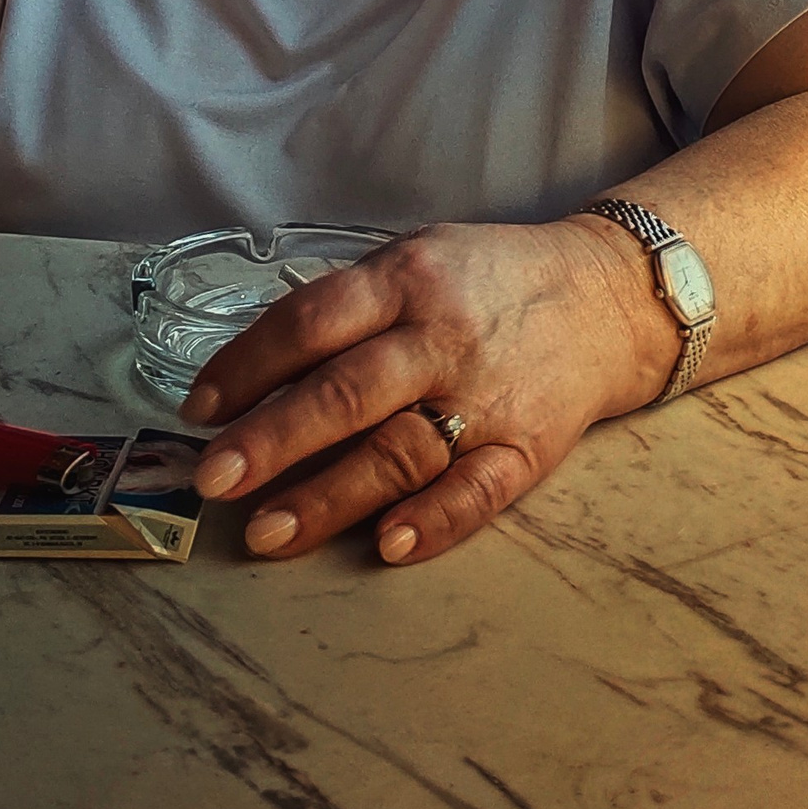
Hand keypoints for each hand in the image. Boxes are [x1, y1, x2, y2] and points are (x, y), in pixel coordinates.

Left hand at [183, 218, 674, 565]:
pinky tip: (388, 548)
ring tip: (268, 533)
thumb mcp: (416, 261)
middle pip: (347, 391)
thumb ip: (346, 308)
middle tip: (213, 480)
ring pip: (401, 450)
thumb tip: (253, 369)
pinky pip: (478, 490)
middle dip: (273, 440)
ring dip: (330, 496)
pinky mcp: (528, 447)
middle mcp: (441, 338)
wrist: (608, 297)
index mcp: (406, 280)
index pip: (312, 321)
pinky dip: (435, 521)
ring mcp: (486, 397)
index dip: (249, 364)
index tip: (199, 409)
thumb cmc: (487, 282)